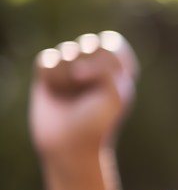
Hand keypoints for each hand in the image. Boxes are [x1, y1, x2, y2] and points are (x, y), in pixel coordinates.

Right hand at [30, 31, 137, 155]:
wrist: (70, 146)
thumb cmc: (98, 123)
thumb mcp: (115, 95)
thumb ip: (107, 70)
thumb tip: (76, 65)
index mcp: (118, 68)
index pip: (113, 43)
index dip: (108, 57)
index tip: (109, 78)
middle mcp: (95, 65)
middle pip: (89, 43)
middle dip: (87, 65)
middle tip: (86, 89)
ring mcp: (70, 69)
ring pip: (66, 50)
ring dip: (68, 73)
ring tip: (70, 93)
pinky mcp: (48, 75)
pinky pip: (46, 59)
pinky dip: (50, 74)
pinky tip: (53, 89)